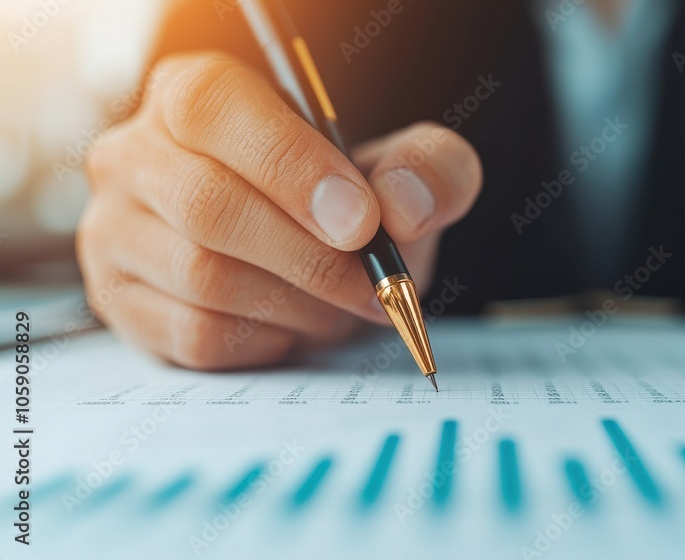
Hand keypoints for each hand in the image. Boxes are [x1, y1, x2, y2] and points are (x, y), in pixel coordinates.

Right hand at [80, 52, 481, 368]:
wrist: (316, 265)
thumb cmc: (350, 207)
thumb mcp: (405, 174)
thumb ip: (429, 169)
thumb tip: (403, 205)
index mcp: (195, 94)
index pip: (214, 108)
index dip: (290, 165)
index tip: (362, 221)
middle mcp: (135, 154)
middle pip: (209, 205)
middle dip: (311, 258)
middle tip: (372, 286)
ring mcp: (115, 232)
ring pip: (203, 277)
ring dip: (296, 305)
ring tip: (340, 306)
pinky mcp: (122, 302)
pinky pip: (195, 335)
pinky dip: (265, 340)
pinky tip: (292, 325)